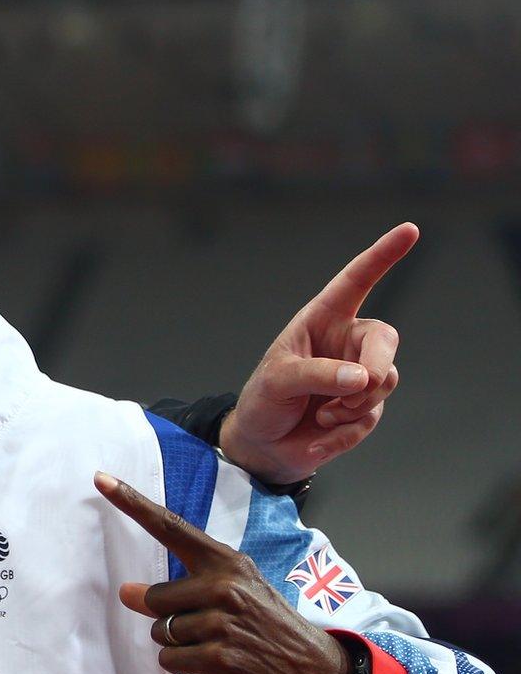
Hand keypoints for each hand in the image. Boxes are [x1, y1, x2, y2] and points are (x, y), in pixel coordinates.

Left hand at [94, 472, 355, 673]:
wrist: (314, 670)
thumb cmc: (267, 625)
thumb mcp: (238, 590)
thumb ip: (182, 587)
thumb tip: (126, 592)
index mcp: (227, 562)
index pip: (170, 527)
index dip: (133, 504)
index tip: (101, 480)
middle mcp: (224, 586)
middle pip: (154, 598)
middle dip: (166, 616)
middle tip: (206, 627)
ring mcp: (221, 622)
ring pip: (160, 631)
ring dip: (178, 643)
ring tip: (216, 644)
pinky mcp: (219, 657)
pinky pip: (169, 659)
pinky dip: (182, 665)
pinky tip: (214, 664)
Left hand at [220, 223, 415, 484]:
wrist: (263, 444)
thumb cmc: (264, 401)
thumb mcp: (279, 381)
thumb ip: (318, 374)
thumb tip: (363, 378)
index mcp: (322, 320)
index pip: (356, 282)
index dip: (382, 256)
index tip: (409, 229)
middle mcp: (347, 343)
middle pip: (385, 340)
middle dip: (377, 366)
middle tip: (358, 387)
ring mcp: (360, 375)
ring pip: (384, 381)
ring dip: (353, 403)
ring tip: (321, 412)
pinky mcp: (365, 407)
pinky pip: (371, 416)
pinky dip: (344, 429)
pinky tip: (318, 432)